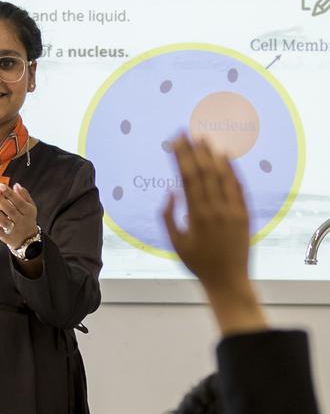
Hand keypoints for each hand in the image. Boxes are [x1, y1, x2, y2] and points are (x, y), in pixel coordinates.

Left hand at [0, 182, 37, 249]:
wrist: (28, 240)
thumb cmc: (27, 219)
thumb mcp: (30, 207)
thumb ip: (24, 196)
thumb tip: (16, 185)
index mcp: (28, 212)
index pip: (19, 202)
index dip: (10, 194)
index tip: (0, 185)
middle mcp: (21, 221)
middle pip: (9, 210)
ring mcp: (12, 230)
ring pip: (1, 220)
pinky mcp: (4, 236)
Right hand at [163, 134, 266, 334]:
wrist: (228, 281)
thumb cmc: (198, 264)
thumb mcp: (176, 243)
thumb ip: (169, 217)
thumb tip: (170, 192)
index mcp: (196, 215)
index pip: (187, 177)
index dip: (181, 156)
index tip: (175, 140)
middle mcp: (215, 209)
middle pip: (203, 171)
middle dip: (193, 149)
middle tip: (186, 132)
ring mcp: (232, 210)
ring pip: (222, 175)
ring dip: (212, 155)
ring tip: (204, 139)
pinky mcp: (245, 214)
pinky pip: (238, 186)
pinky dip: (231, 170)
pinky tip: (225, 157)